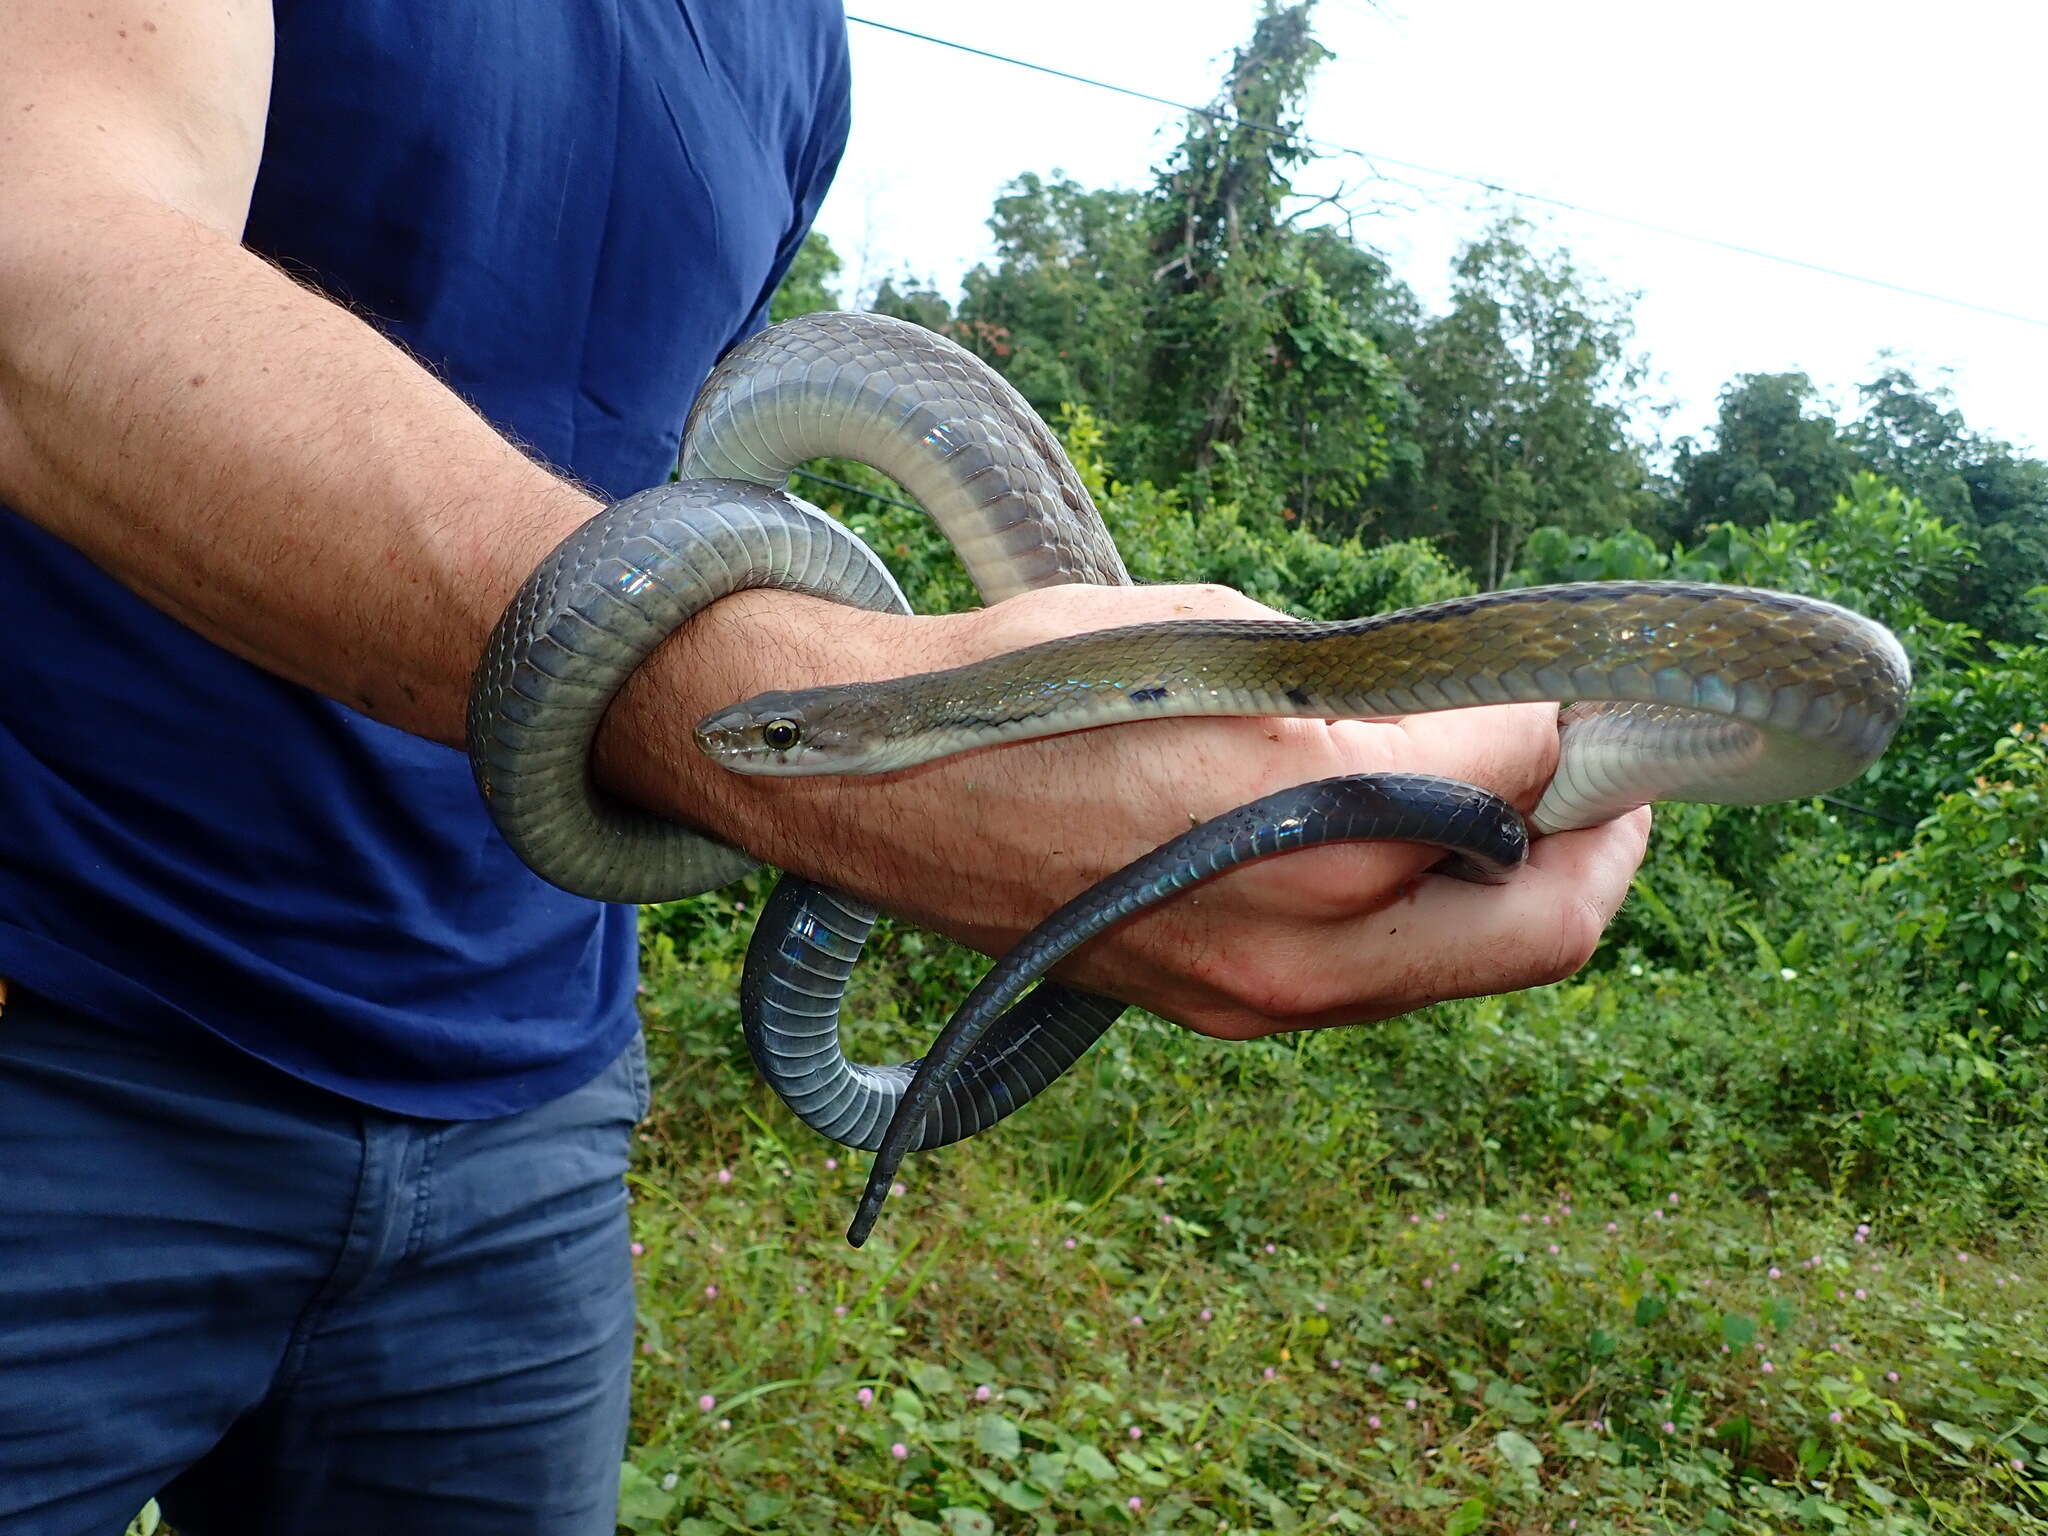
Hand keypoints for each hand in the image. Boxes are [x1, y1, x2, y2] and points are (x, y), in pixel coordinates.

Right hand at [606, 582, 1651, 1040]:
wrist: (877, 788)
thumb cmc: (1022, 682)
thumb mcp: (1209, 635)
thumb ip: (1356, 685)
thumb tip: (1458, 703)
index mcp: (1299, 805)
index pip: (1515, 769)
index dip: (1578, 715)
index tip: (1598, 681)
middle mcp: (1299, 931)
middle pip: (1544, 922)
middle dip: (1607, 840)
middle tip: (1615, 772)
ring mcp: (1262, 993)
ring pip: (1471, 968)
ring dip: (1528, 890)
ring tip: (1527, 808)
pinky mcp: (1226, 1011)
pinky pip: (1384, 983)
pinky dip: (1435, 919)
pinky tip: (1414, 849)